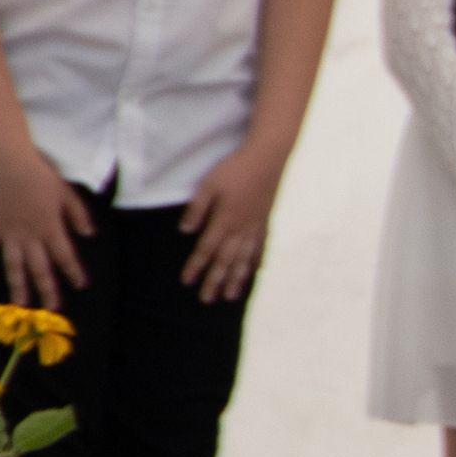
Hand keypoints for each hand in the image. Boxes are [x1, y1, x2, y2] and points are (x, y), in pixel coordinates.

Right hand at [0, 149, 88, 308]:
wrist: (10, 163)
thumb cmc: (42, 176)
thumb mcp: (68, 194)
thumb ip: (78, 216)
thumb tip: (89, 235)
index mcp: (51, 228)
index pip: (66, 256)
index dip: (73, 272)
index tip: (81, 286)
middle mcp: (31, 236)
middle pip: (40, 268)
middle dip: (47, 289)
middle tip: (52, 308)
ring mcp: (9, 233)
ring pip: (14, 265)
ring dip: (17, 285)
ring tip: (20, 304)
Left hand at [178, 144, 287, 302]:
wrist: (268, 156)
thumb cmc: (234, 168)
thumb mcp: (208, 184)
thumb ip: (198, 208)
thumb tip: (186, 231)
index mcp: (225, 219)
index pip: (207, 249)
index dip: (196, 266)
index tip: (187, 282)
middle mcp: (242, 227)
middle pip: (226, 260)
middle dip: (216, 281)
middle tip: (208, 300)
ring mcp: (256, 225)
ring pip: (245, 258)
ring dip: (237, 278)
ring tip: (231, 296)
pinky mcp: (266, 219)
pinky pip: (261, 246)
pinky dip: (257, 261)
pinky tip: (256, 272)